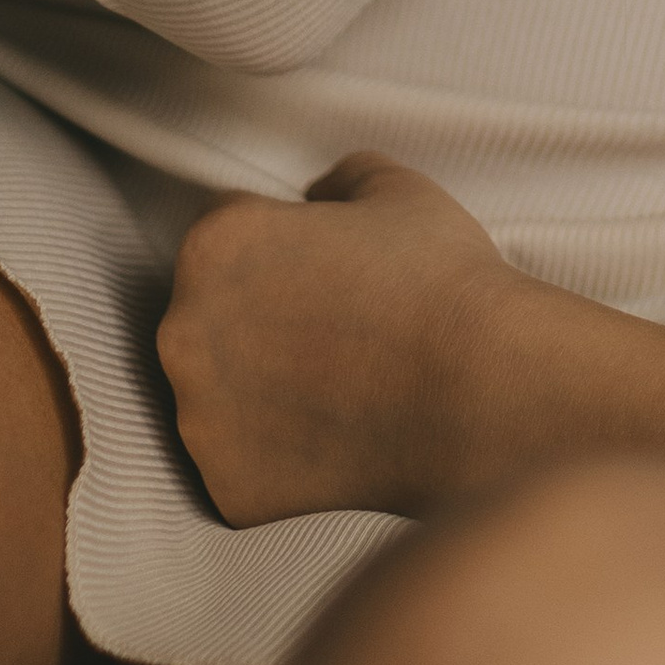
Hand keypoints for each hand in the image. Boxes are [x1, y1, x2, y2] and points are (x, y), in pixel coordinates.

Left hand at [159, 154, 526, 525]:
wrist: (479, 391)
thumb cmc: (438, 281)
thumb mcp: (396, 188)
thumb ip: (338, 177)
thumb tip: (320, 194)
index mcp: (215, 244)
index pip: (224, 233)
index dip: (279, 243)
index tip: (320, 266)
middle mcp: (184, 331)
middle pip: (207, 316)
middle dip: (257, 317)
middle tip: (332, 326)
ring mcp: (200, 419)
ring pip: (218, 394)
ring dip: (260, 387)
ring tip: (339, 382)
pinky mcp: (227, 487)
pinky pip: (240, 464)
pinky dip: (277, 455)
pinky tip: (335, 433)